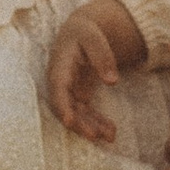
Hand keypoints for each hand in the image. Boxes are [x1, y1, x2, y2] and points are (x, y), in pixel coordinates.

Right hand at [46, 7, 126, 142]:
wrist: (80, 32)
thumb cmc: (85, 32)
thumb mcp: (93, 37)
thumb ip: (102, 56)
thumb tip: (112, 81)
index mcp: (59, 67)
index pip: (58, 90)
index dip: (62, 106)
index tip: (69, 121)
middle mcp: (60, 83)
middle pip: (65, 108)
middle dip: (79, 123)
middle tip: (96, 136)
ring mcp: (68, 91)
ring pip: (76, 114)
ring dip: (91, 127)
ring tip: (110, 136)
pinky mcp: (77, 96)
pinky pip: (85, 113)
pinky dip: (97, 123)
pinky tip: (111, 131)